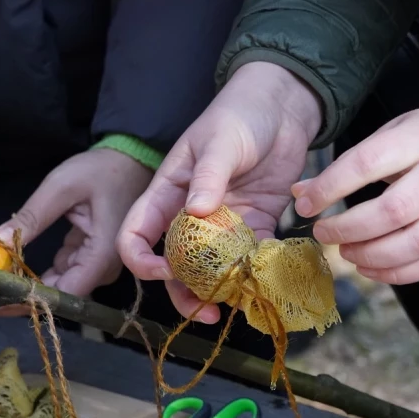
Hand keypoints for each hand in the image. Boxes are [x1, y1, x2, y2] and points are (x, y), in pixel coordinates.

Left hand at [0, 148, 152, 297]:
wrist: (131, 162)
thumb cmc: (102, 170)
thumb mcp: (61, 188)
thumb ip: (30, 218)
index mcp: (102, 255)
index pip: (64, 294)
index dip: (27, 300)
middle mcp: (105, 269)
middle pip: (61, 295)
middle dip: (21, 294)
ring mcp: (100, 266)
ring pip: (60, 286)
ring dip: (28, 283)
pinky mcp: (93, 259)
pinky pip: (64, 273)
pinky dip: (40, 271)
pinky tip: (14, 266)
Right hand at [116, 61, 322, 323]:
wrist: (282, 105)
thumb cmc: (240, 113)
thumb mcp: (220, 139)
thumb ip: (209, 175)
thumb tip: (197, 211)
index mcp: (167, 192)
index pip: (136, 235)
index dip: (142, 260)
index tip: (166, 271)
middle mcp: (190, 213)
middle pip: (173, 263)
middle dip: (183, 291)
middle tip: (205, 312)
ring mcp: (224, 222)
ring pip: (210, 268)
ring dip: (218, 290)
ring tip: (234, 306)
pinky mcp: (256, 223)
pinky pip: (250, 257)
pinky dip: (254, 272)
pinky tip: (264, 284)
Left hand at [290, 100, 418, 284]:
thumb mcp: (395, 131)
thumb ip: (350, 163)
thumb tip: (300, 194)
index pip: (368, 164)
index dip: (331, 188)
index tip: (306, 205)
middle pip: (395, 210)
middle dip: (350, 228)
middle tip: (324, 233)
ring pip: (418, 243)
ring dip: (374, 255)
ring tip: (347, 252)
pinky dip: (399, 273)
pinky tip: (372, 268)